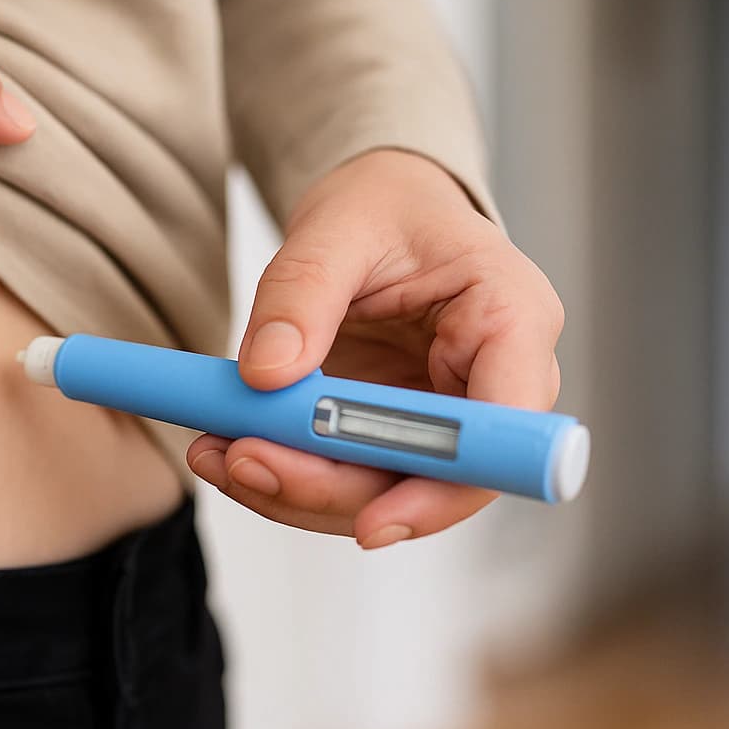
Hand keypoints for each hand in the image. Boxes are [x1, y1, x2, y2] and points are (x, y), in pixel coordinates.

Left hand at [186, 149, 564, 547]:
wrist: (381, 207)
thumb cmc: (386, 205)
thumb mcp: (337, 226)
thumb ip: (301, 294)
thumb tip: (266, 375)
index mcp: (512, 317)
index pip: (502, 431)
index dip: (444, 488)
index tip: (370, 523)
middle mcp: (494, 382)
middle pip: (437, 479)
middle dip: (334, 488)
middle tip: (243, 462)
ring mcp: (447, 416)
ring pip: (386, 490)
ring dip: (297, 491)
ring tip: (216, 455)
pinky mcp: (400, 435)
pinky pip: (352, 474)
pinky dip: (289, 472)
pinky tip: (228, 448)